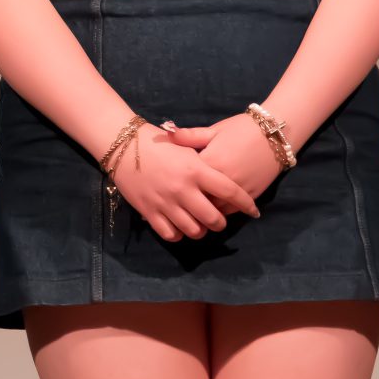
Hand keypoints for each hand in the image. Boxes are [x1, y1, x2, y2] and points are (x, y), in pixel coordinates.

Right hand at [106, 125, 259, 242]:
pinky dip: (180, 234)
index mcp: (196, 170)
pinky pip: (171, 234)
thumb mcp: (186, 147)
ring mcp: (166, 203)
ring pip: (194, 231)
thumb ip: (206, 163)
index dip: (246, 204)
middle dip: (221, 222)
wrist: (124, 145)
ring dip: (201, 230)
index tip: (254, 211)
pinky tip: (181, 226)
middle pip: (214, 219)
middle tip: (219, 219)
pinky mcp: (150, 212)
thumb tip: (226, 178)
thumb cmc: (158, 143)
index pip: (229, 191)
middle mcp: (183, 189)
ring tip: (201, 224)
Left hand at [158, 113, 283, 206]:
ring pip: (216, 211)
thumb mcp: (214, 130)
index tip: (169, 186)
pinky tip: (215, 209)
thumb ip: (189, 136)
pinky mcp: (251, 196)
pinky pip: (232, 212)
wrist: (274, 133)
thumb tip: (165, 132)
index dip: (177, 185)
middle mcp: (223, 180)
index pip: (187, 182)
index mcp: (210, 162)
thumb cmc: (240, 129)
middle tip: (179, 204)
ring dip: (206, 212)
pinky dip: (222, 212)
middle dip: (189, 204)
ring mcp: (238, 190)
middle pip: (200, 201)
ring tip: (195, 210)